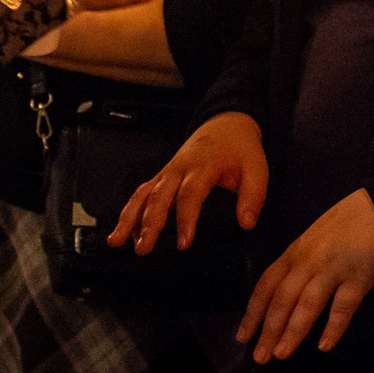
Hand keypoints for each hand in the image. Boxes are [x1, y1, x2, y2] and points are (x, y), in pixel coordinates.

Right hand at [110, 110, 267, 255]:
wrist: (226, 124)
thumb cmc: (240, 148)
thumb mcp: (256, 169)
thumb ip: (253, 197)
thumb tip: (247, 224)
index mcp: (202, 166)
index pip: (190, 194)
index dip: (185, 219)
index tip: (184, 243)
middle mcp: (179, 168)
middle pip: (158, 195)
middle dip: (148, 223)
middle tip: (144, 249)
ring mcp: (168, 172)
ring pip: (142, 194)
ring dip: (128, 218)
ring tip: (116, 241)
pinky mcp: (163, 176)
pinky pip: (141, 193)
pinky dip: (130, 212)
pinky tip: (126, 234)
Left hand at [236, 188, 373, 363]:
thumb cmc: (339, 229)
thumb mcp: (308, 244)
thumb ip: (294, 270)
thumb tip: (275, 309)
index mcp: (293, 254)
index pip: (266, 286)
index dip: (253, 313)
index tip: (242, 336)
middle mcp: (309, 262)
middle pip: (283, 298)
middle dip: (269, 329)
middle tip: (260, 356)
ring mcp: (334, 268)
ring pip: (308, 303)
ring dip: (293, 330)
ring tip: (282, 353)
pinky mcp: (359, 276)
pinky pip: (344, 305)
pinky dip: (333, 327)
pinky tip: (324, 345)